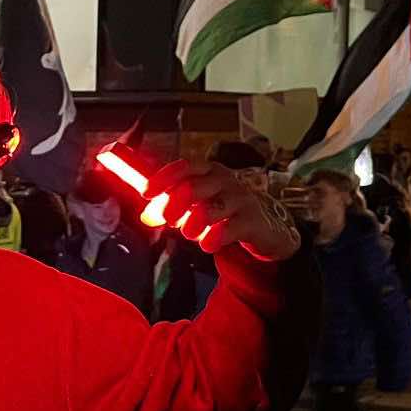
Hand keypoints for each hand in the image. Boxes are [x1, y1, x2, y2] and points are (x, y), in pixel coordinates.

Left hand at [145, 160, 300, 261]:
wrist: (264, 226)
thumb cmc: (223, 211)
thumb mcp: (197, 205)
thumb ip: (171, 208)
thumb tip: (146, 217)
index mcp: (209, 171)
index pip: (185, 166)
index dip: (164, 178)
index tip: (147, 193)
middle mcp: (225, 180)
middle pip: (195, 186)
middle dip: (176, 203)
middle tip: (168, 218)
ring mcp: (241, 199)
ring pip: (212, 208)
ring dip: (194, 222)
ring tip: (188, 232)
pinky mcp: (252, 220)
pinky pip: (230, 228)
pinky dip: (215, 238)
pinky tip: (208, 244)